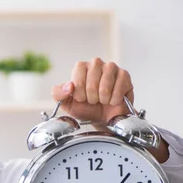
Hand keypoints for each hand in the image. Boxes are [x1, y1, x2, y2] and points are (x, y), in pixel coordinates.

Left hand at [51, 58, 168, 162]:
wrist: (103, 118)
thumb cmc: (85, 108)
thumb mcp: (66, 104)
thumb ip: (58, 94)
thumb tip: (68, 86)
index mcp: (80, 68)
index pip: (78, 77)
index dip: (79, 93)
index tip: (81, 99)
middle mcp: (96, 64)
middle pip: (92, 82)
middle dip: (91, 97)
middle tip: (93, 101)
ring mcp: (111, 68)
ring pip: (105, 84)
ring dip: (103, 98)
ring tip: (102, 100)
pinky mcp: (124, 75)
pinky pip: (119, 87)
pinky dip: (114, 99)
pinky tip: (113, 100)